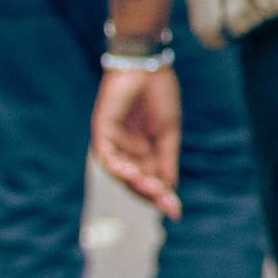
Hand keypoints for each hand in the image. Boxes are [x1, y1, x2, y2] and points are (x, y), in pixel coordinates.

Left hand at [92, 65, 183, 219]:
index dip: (161, 197)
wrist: (148, 65)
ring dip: (135, 184)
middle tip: (166, 203)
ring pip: (120, 173)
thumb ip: (167, 162)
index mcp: (143, 152)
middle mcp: (125, 151)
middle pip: (135, 182)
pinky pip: (106, 155)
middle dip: (150, 194)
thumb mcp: (168, 134)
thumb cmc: (159, 95)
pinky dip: (118, 166)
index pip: (149, 182)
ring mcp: (112, 142)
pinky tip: (132, 172)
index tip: (175, 211)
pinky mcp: (101, 130)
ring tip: (152, 189)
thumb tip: (170, 192)